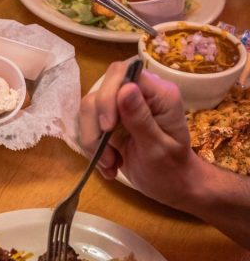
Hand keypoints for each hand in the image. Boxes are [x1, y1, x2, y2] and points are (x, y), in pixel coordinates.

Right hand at [79, 61, 201, 205]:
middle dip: (96, 122)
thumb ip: (141, 119)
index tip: (107, 127)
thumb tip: (126, 88)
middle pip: (100, 90)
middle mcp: (138, 94)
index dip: (108, 96)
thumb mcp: (158, 148)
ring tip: (110, 163)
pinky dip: (92, 148)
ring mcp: (121, 107)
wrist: (171, 186)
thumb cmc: (172, 169)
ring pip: (89, 109)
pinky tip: (109, 164)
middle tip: (105, 151)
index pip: (123, 74)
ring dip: (93, 139)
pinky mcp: (109, 120)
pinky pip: (88, 125)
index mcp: (158, 94)